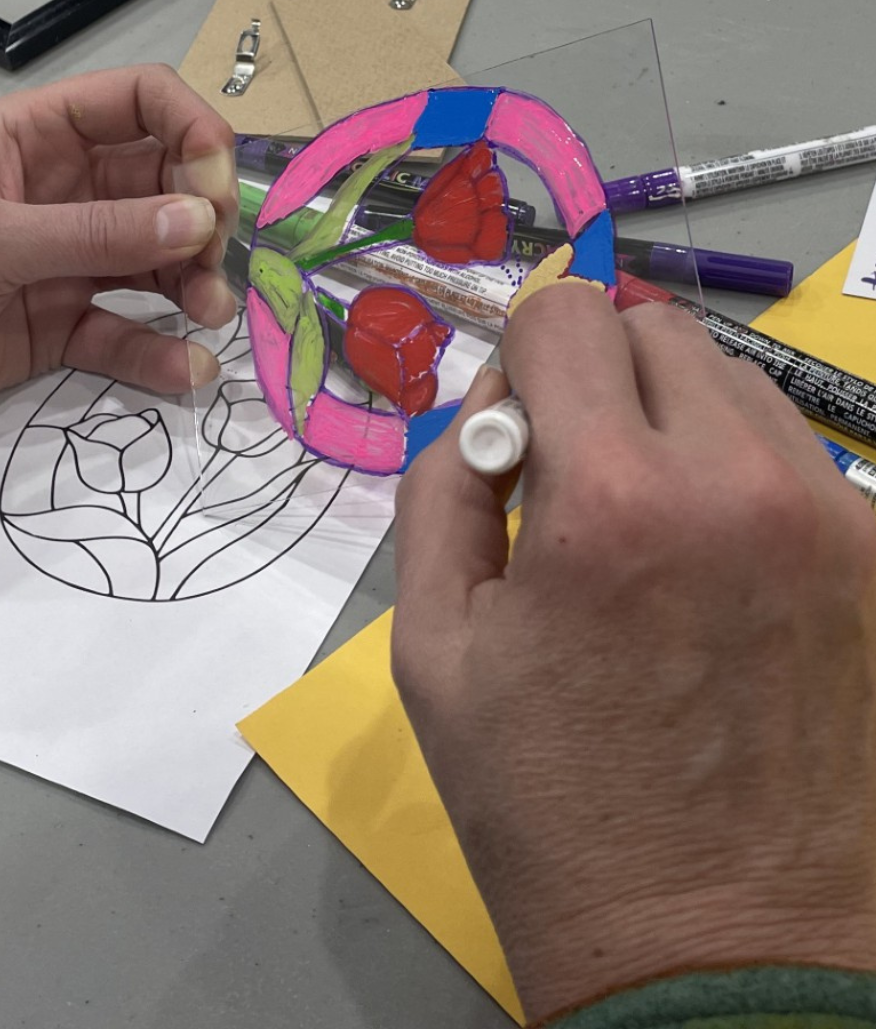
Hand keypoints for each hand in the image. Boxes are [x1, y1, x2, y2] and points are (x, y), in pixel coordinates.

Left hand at [0, 65, 237, 441]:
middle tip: (213, 262)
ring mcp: (61, 262)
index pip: (139, 104)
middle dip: (201, 218)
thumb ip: (94, 234)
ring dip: (193, 283)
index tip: (215, 188)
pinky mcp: (56, 329)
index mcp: (35, 138)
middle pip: (163, 186)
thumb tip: (198, 221)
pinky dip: (161, 350)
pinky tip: (188, 367)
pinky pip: (125, 333)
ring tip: (211, 314)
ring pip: (154, 261)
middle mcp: (60, 193)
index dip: (190, 131)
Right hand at [393, 283, 875, 1021]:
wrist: (715, 946)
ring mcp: (828, 518)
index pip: (568, 316)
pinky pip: (790, 453)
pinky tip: (712, 565)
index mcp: (612, 499)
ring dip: (672, 416)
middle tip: (572, 477)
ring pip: (733, 379)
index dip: (521, 355)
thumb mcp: (434, 643)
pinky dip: (735, 470)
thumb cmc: (547, 804)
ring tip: (645, 525)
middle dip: (595, 377)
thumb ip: (447, 483)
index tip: (516, 426)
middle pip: (654, 330)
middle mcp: (737, 481)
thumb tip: (494, 406)